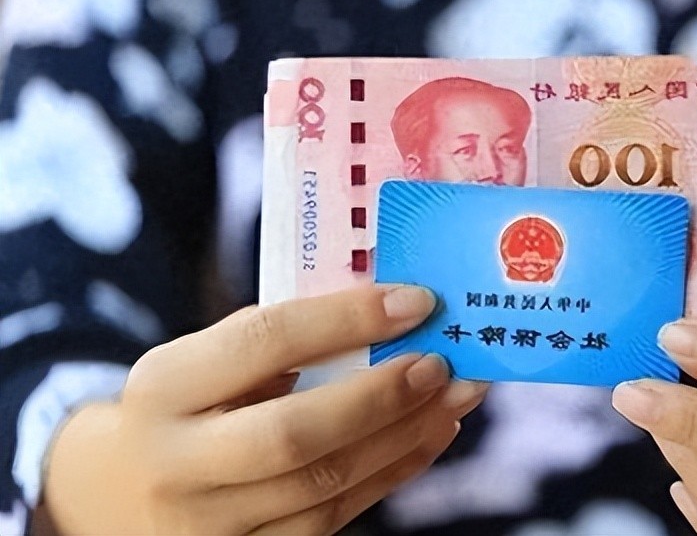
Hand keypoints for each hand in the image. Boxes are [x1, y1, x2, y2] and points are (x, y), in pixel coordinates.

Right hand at [38, 285, 487, 534]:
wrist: (118, 497)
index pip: (262, 343)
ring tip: (458, 394)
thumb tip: (387, 311)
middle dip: (380, 396)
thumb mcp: (203, 362)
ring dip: (406, 435)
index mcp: (164, 388)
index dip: (346, 320)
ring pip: (326, 485)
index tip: (415, 301)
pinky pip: (337, 518)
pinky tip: (434, 432)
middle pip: (294, 436)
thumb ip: (277, 339)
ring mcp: (213, 524)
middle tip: (439, 362)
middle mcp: (179, 464)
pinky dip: (395, 472)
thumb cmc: (185, 407)